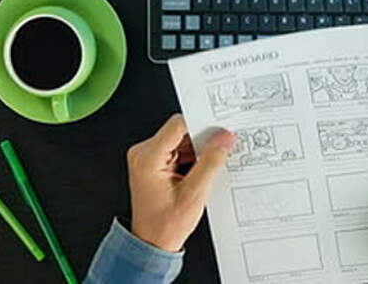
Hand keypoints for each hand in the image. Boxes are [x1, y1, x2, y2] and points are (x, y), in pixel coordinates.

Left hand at [127, 113, 235, 251]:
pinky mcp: (154, 163)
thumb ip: (210, 162)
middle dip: (202, 140)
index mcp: (148, 158)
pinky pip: (177, 149)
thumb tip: (223, 139)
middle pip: (180, 131)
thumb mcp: (194, 194)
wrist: (151, 244)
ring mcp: (147, 158)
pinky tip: (201, 170)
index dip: (202, 125)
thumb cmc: (164, 225)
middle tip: (220, 149)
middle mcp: (143, 154)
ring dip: (198, 150)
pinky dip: (192, 156)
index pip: (178, 125)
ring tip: (207, 168)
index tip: (220, 130)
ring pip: (180, 140)